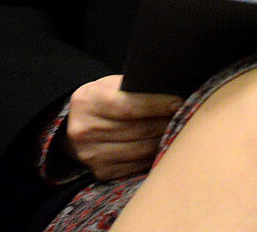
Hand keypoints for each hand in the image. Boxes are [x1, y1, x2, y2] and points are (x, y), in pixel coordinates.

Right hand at [62, 74, 181, 179]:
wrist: (73, 124)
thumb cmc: (100, 100)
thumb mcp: (109, 85)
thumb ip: (133, 87)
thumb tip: (169, 93)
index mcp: (87, 102)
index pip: (128, 106)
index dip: (156, 105)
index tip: (178, 102)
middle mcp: (85, 130)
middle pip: (137, 129)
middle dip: (165, 122)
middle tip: (184, 116)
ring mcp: (91, 154)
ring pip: (140, 149)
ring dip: (163, 140)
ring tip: (176, 129)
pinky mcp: (100, 171)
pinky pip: (136, 166)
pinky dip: (153, 156)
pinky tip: (162, 145)